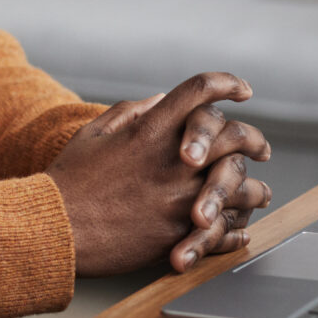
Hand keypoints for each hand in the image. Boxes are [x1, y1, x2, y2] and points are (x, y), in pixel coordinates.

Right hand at [45, 71, 272, 277]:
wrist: (55, 230)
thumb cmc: (69, 181)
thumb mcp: (94, 134)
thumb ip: (130, 112)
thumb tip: (161, 99)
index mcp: (151, 130)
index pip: (201, 91)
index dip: (227, 84)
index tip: (242, 90)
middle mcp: (173, 160)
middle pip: (235, 136)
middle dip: (255, 140)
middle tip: (261, 149)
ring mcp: (180, 198)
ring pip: (241, 187)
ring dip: (255, 190)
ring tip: (259, 194)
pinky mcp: (180, 233)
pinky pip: (226, 231)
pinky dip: (236, 230)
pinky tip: (238, 229)